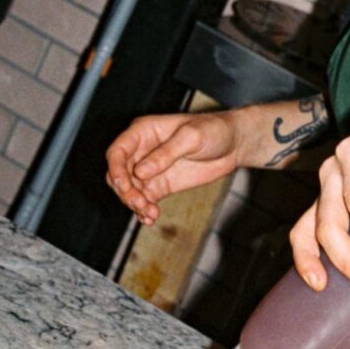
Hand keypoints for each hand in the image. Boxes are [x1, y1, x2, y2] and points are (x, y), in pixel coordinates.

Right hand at [105, 112, 240, 224]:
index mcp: (144, 132)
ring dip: (134, 204)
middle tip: (140, 203)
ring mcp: (150, 170)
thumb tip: (140, 172)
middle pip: (119, 174)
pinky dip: (144, 211)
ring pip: (129, 191)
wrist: (234, 144)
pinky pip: (145, 200)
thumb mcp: (192, 137)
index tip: (123, 187)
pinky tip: (150, 218)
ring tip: (150, 213)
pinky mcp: (161, 185)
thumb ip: (166, 153)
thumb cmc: (213, 130)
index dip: (115, 170)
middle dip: (125, 191)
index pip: (117, 152)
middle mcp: (142, 151)